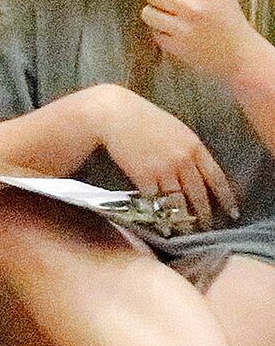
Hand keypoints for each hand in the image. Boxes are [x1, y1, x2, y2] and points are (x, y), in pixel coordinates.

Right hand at [95, 84, 240, 228]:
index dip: (225, 197)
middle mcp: (182, 160)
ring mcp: (163, 169)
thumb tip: (198, 168)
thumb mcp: (177, 130)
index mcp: (194, 147)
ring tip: (185, 230)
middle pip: (198, 193)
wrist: (116, 115)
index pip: (216, 177)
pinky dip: (159, 213)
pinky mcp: (143, 176)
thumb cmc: (145, 119)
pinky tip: (161, 223)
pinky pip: (155, 200)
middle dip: (204, 213)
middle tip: (207, 227)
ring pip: (178, 201)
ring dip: (183, 218)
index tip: (231, 211)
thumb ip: (190, 149)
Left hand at [140, 0, 274, 90]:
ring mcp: (184, 29)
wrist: (239, 53)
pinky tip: (177, 32)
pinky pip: (153, 31)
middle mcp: (194, 8)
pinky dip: (161, 31)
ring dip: (155, 13)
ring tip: (172, 16)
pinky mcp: (175, 46)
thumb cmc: (227, 18)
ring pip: (147, 12)